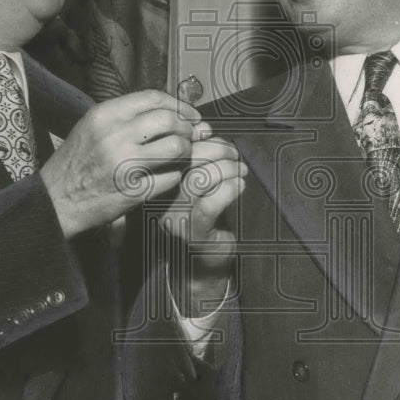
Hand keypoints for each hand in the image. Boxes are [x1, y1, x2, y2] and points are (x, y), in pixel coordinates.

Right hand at [40, 90, 204, 237]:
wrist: (56, 200)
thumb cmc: (76, 162)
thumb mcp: (92, 128)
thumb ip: (124, 116)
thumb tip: (164, 110)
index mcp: (104, 115)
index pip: (153, 98)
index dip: (178, 105)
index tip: (188, 114)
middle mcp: (115, 136)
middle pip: (169, 120)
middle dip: (187, 128)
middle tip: (191, 136)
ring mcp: (125, 164)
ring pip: (176, 147)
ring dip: (186, 151)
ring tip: (182, 156)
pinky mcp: (134, 191)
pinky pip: (170, 177)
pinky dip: (176, 176)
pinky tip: (171, 176)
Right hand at [163, 137, 246, 315]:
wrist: (202, 268)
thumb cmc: (204, 222)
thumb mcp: (196, 187)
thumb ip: (197, 161)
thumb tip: (207, 131)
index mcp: (159, 182)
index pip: (173, 150)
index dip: (197, 138)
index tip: (214, 137)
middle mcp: (160, 199)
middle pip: (185, 160)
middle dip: (216, 149)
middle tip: (234, 153)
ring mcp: (174, 217)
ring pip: (198, 178)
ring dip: (226, 168)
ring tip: (240, 169)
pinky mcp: (192, 233)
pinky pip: (210, 203)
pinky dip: (230, 189)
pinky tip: (241, 186)